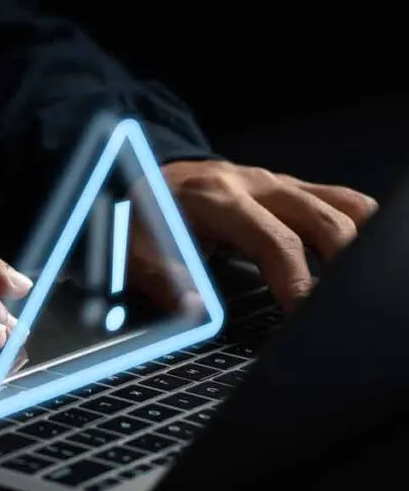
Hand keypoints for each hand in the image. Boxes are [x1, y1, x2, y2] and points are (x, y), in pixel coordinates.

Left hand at [128, 160, 378, 312]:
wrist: (144, 174)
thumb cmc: (140, 216)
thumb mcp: (133, 250)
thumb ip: (162, 279)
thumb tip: (196, 310)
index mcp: (217, 196)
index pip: (274, 240)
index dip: (295, 281)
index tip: (303, 316)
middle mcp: (255, 183)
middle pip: (323, 220)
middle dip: (341, 266)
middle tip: (335, 310)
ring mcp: (278, 182)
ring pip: (343, 205)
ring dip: (356, 245)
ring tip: (349, 288)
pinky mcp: (290, 188)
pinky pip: (340, 201)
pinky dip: (356, 228)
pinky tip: (351, 260)